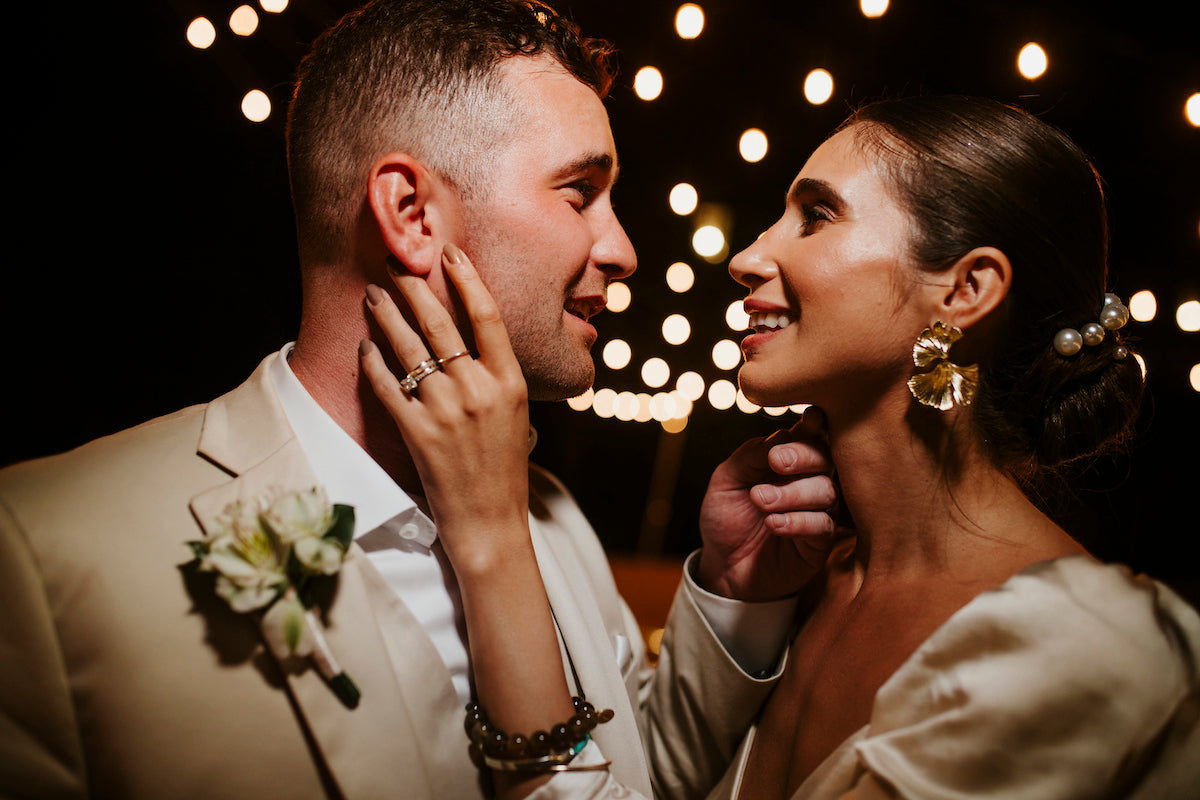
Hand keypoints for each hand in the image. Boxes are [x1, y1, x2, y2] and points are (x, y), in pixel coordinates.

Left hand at [359, 244, 530, 570]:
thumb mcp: (516, 414)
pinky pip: (388, 386)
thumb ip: (496, 377)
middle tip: (394, 265)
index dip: (467, 278)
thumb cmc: (503, 468)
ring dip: (386, 316)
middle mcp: (478, 389)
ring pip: (408, 348)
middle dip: (413, 288)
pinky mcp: (417, 432)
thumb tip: (471, 341)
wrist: (490, 521)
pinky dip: (373, 362)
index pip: (487, 316)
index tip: (450, 252)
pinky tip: (364, 346)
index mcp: (510, 382)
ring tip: (372, 296)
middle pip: (440, 323)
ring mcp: (446, 410)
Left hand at [696, 409, 836, 601]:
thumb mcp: (726, 480)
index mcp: (787, 460)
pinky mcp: (819, 543)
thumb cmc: (727, 517)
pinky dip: (798, 521)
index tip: (808, 420)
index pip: (809, 436)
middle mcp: (807, 481)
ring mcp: (817, 511)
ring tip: (760, 501)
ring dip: (792, 493)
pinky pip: (822, 525)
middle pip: (825, 458)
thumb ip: (750, 456)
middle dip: (803, 455)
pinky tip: (773, 523)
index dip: (813, 426)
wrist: (722, 565)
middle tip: (776, 462)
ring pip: (826, 491)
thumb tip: (780, 436)